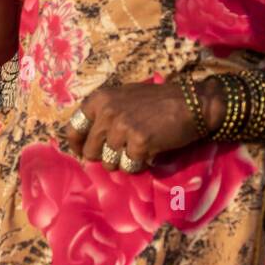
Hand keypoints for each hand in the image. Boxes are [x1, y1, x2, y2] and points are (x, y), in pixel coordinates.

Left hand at [65, 78, 222, 171]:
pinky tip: (150, 152)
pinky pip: (129, 166)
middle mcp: (106, 112)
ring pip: (109, 162)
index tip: (83, 152)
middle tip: (120, 154)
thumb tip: (85, 141)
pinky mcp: (139, 142)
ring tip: (137, 150)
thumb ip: (104, 114)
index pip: (74, 128)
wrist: (190, 103)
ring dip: (123, 162)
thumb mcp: (123, 98)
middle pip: (90, 151)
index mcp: (99, 99)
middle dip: (103, 157)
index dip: (77, 144)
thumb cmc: (157, 101)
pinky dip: (139, 164)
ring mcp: (122, 127)